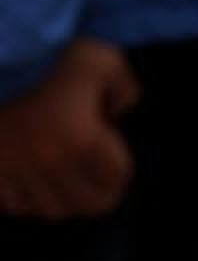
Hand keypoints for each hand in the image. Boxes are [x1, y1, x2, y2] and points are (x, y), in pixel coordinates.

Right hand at [0, 38, 139, 219]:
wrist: (0, 51)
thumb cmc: (53, 54)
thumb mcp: (105, 62)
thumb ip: (123, 89)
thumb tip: (118, 111)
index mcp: (82, 139)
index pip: (116, 176)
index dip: (122, 168)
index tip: (118, 157)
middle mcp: (49, 162)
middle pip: (85, 202)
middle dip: (101, 192)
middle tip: (103, 180)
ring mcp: (16, 169)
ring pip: (49, 209)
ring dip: (66, 200)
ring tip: (71, 184)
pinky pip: (13, 203)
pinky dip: (29, 199)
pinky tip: (37, 183)